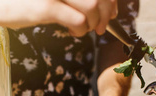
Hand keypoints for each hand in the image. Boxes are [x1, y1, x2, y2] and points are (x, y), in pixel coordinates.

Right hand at [0, 0, 117, 35]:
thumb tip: (89, 7)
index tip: (111, 12)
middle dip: (107, 13)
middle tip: (101, 27)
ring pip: (93, 4)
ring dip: (94, 22)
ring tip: (83, 29)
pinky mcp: (45, 6)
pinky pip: (77, 19)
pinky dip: (81, 29)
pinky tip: (73, 31)